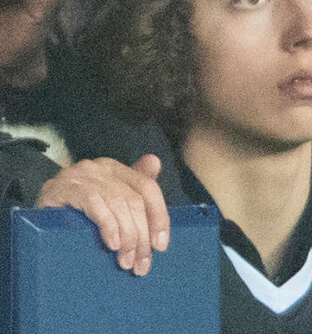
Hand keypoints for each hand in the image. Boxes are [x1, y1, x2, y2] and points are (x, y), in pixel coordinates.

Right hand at [37, 154, 170, 276]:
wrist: (36, 210)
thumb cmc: (77, 205)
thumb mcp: (108, 197)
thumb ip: (133, 185)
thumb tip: (155, 162)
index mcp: (116, 169)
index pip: (147, 187)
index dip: (159, 215)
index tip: (160, 245)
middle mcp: (102, 168)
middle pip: (134, 200)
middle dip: (142, 235)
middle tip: (142, 263)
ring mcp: (83, 176)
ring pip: (118, 203)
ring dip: (127, 236)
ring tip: (127, 261)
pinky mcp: (65, 188)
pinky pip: (94, 204)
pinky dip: (107, 224)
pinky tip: (112, 243)